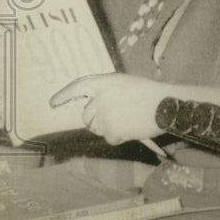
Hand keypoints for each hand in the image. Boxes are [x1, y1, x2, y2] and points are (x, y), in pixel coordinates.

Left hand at [50, 73, 171, 144]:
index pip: (78, 86)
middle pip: (86, 115)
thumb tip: (93, 108)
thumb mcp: (126, 84)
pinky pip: (109, 137)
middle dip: (95, 119)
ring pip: (97, 128)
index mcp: (105, 82)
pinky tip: (133, 128)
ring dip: (109, 127)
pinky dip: (119, 136)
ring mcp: (105, 115)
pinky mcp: (112, 130)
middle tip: (116, 116)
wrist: (167, 105)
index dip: (64, 94)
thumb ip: (108, 92)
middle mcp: (101, 98)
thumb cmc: (150, 93)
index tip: (53, 103)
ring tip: (129, 119)